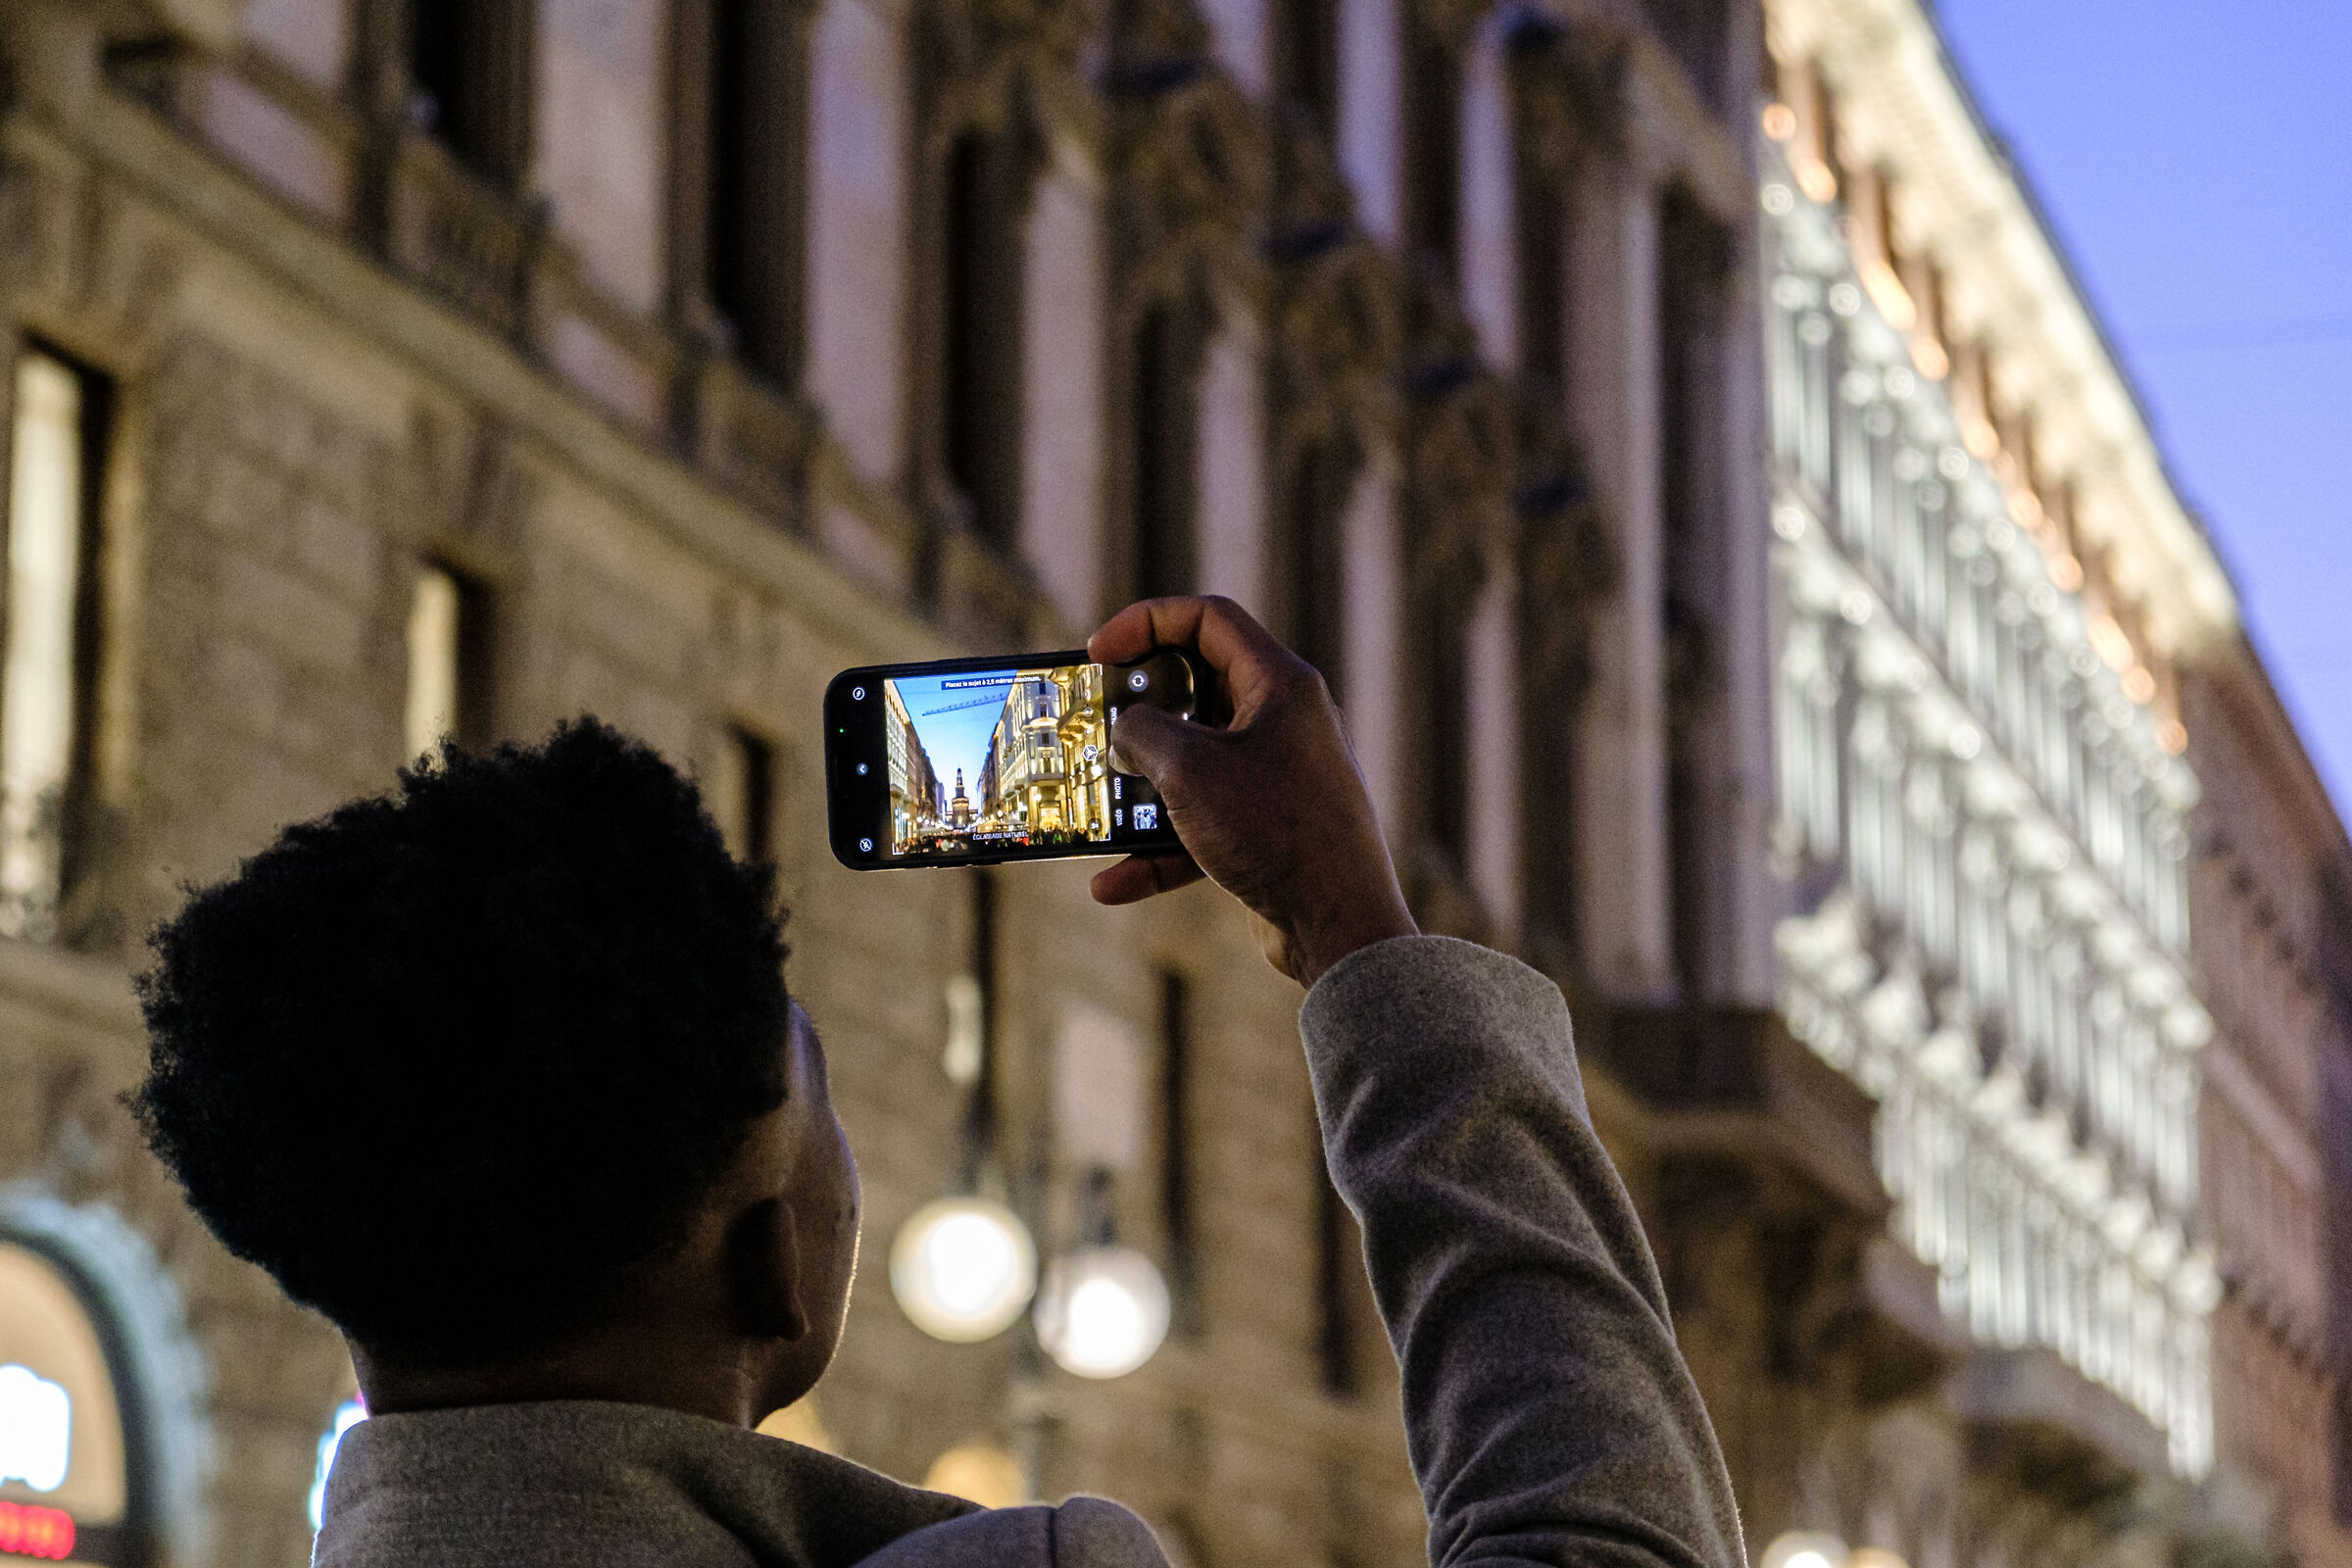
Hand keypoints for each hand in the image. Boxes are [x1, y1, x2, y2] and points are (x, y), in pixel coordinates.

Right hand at [1087, 597, 1416, 986]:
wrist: (1338, 926)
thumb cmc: (1276, 832)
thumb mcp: (1189, 768)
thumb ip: (1142, 732)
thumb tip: (1126, 732)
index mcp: (1279, 684)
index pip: (1208, 619)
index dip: (1147, 622)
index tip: (1099, 652)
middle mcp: (1283, 723)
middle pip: (1196, 690)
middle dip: (1138, 711)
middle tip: (1095, 723)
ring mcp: (1276, 777)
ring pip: (1192, 765)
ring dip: (1141, 788)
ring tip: (1096, 805)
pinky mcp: (1266, 829)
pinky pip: (1200, 825)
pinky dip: (1158, 849)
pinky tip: (1113, 883)